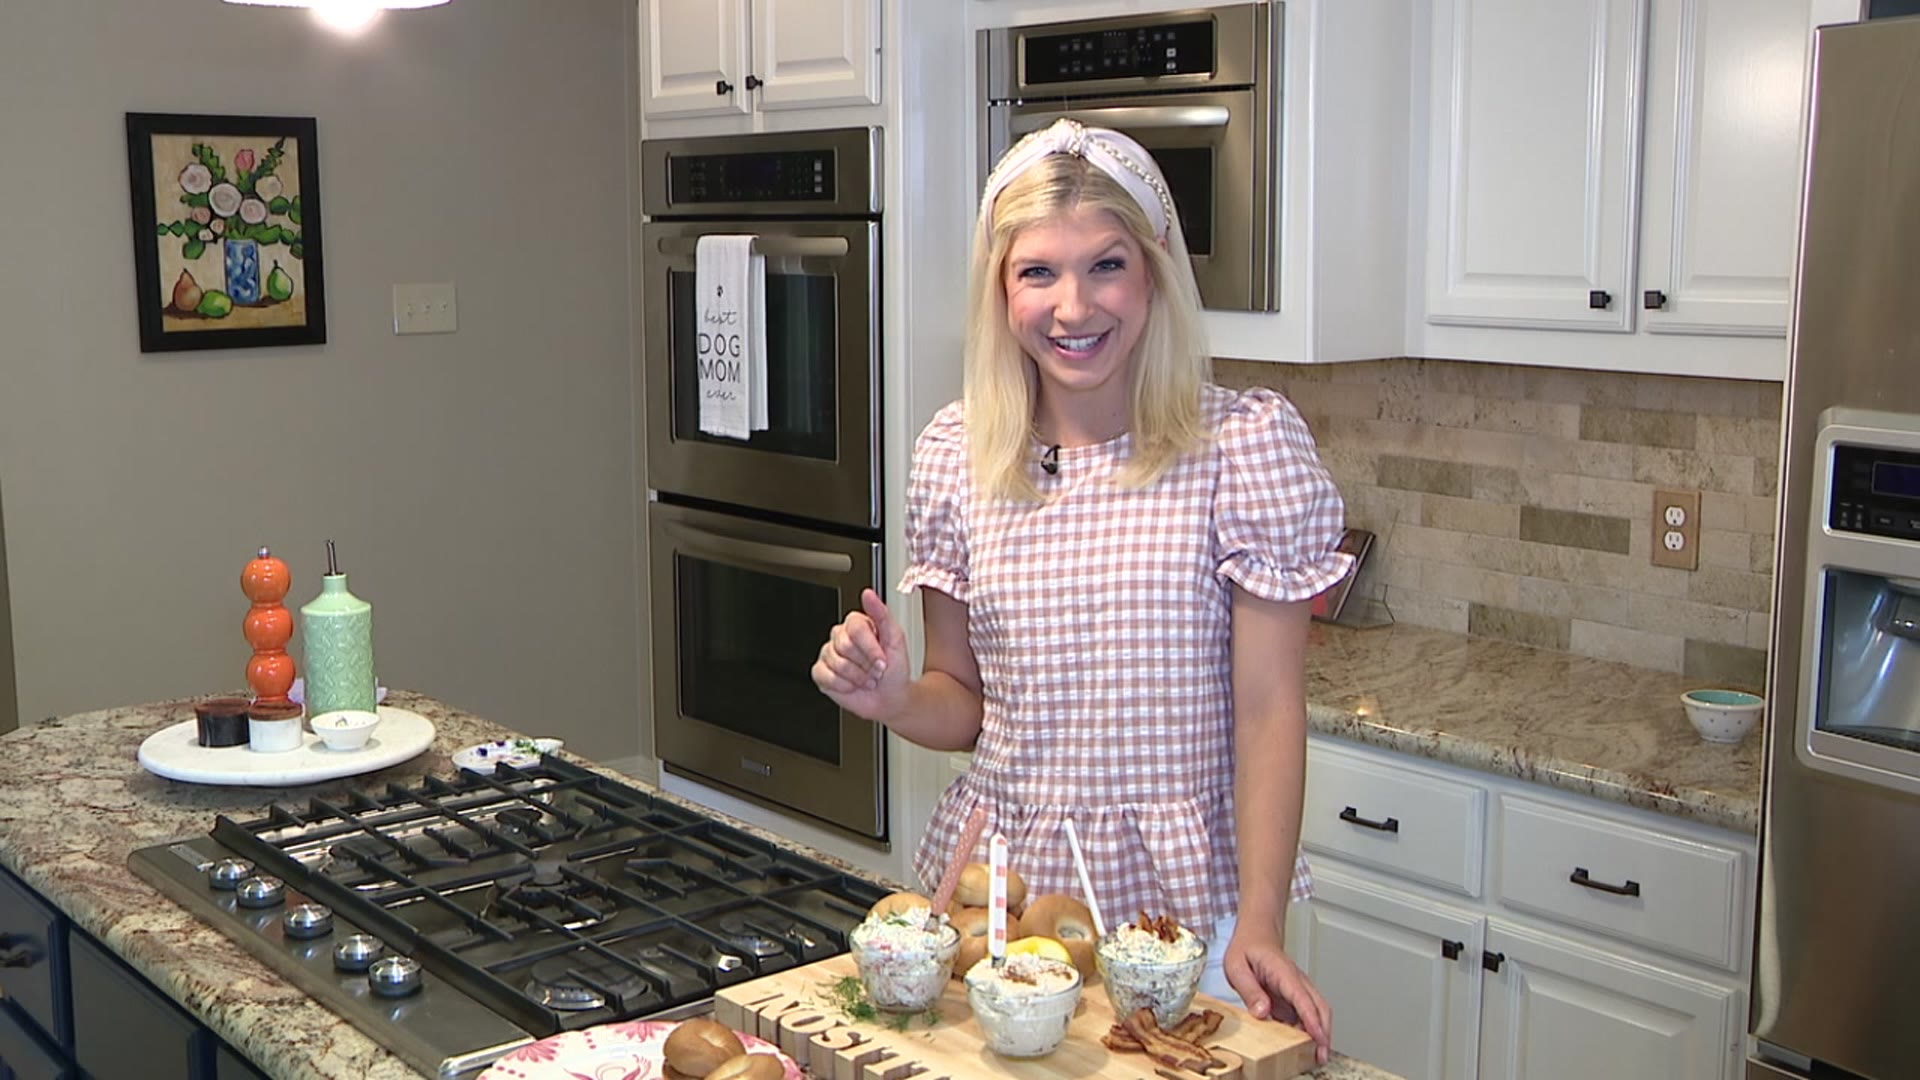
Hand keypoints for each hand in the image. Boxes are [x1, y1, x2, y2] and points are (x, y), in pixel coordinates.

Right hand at [811, 588, 909, 723]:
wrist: (890, 698)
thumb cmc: (894, 670)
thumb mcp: (896, 639)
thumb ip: (882, 614)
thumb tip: (868, 594)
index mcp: (858, 625)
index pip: (855, 627)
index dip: (870, 647)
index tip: (882, 659)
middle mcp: (840, 637)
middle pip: (845, 646)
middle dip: (865, 664)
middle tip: (875, 670)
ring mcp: (829, 654)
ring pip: (837, 664)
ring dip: (858, 677)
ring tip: (866, 678)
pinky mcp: (821, 673)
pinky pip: (826, 677)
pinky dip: (844, 685)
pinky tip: (852, 684)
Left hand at [1223, 921, 1330, 1065]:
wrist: (1255, 936)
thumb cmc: (1247, 949)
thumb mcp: (1237, 967)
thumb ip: (1249, 990)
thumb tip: (1262, 1012)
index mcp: (1283, 972)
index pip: (1302, 998)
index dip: (1311, 1019)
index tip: (1318, 1036)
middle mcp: (1296, 981)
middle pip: (1319, 1007)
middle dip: (1324, 1032)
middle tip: (1321, 1054)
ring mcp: (1298, 989)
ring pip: (1318, 1012)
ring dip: (1320, 1033)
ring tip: (1316, 1055)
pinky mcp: (1294, 998)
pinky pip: (1307, 1015)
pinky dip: (1310, 1030)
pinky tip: (1304, 1045)